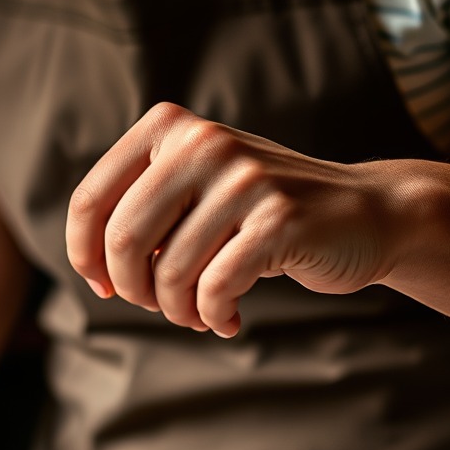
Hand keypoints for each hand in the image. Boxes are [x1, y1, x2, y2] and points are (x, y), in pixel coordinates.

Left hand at [66, 103, 398, 336]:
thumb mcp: (193, 193)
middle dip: (134, 291)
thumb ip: (141, 211)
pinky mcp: (279, 218)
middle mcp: (202, 143)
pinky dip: (212, 317)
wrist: (364, 214)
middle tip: (159, 306)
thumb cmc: (260, 215)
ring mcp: (244, 178)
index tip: (105, 288)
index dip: (85, 258)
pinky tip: (228, 319)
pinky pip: (214, 288)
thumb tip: (92, 267)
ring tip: (198, 314)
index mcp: (168, 129)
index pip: (89, 202)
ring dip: (177, 311)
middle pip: (123, 241)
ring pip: (170, 273)